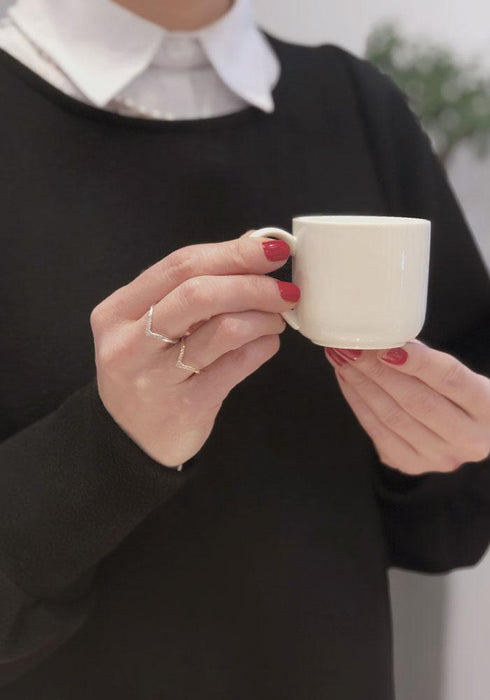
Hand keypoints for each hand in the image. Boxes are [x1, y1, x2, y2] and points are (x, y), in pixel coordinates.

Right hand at [90, 232, 298, 467]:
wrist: (132, 440)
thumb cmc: (150, 371)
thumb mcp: (152, 325)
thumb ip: (191, 287)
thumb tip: (252, 245)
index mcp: (118, 311)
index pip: (180, 265)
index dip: (232, 252)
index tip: (271, 249)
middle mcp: (129, 342)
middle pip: (199, 293)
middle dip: (252, 284)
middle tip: (284, 290)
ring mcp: (155, 377)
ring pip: (224, 329)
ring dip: (263, 318)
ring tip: (276, 319)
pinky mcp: (186, 406)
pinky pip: (237, 365)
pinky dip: (263, 347)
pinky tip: (267, 344)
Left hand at [324, 341, 489, 474]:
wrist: (466, 432)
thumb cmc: (460, 395)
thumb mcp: (461, 376)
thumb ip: (429, 360)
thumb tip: (385, 340)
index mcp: (489, 407)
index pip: (451, 379)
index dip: (418, 362)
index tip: (387, 346)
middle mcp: (470, 439)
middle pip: (417, 401)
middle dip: (377, 371)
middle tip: (352, 349)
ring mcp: (440, 457)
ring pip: (393, 418)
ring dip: (361, 385)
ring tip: (342, 359)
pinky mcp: (414, 466)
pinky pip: (378, 433)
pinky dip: (358, 404)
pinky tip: (347, 381)